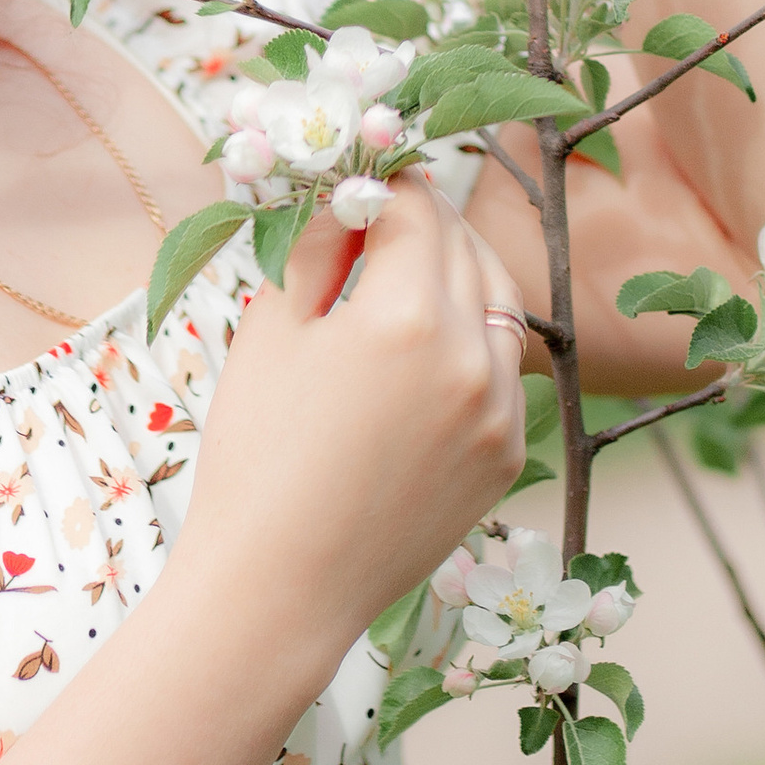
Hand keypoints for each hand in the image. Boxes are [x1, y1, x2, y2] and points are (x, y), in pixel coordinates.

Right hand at [180, 176, 527, 674]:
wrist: (281, 586)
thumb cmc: (256, 454)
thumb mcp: (271, 331)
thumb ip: (318, 248)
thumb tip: (349, 196)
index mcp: (407, 317)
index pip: (416, 210)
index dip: (388, 184)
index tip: (366, 179)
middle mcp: (471, 358)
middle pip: (466, 249)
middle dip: (426, 224)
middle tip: (384, 220)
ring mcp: (500, 413)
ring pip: (500, 307)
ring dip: (461, 278)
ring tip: (411, 280)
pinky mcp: (508, 457)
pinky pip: (502, 374)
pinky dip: (472, 349)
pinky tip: (423, 359)